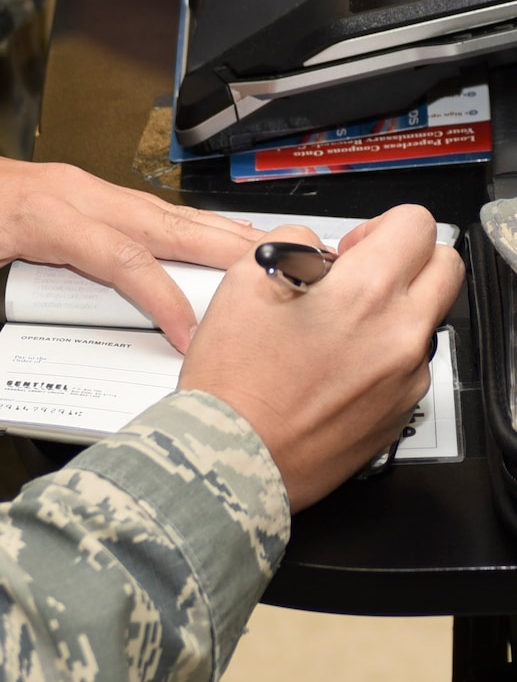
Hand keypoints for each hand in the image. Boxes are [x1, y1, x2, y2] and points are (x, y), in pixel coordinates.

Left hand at [0, 143, 266, 399]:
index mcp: (40, 213)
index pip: (119, 257)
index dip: (160, 297)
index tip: (193, 336)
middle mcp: (69, 191)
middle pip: (160, 222)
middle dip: (219, 248)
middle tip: (277, 272)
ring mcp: (77, 185)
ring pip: (159, 210)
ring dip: (210, 232)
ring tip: (267, 255)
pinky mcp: (76, 190)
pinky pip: (141, 209)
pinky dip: (182, 227)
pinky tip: (211, 244)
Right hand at [180, 207, 464, 509]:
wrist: (235, 456)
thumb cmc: (235, 381)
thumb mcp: (244, 280)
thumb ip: (293, 243)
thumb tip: (318, 248)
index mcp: (366, 294)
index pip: (414, 225)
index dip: (380, 227)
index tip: (354, 248)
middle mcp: (400, 335)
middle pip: (445, 268)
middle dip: (408, 260)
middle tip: (364, 274)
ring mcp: (406, 379)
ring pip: (427, 319)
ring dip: (395, 309)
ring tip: (339, 327)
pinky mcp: (400, 412)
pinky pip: (408, 365)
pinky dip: (382, 355)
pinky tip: (335, 366)